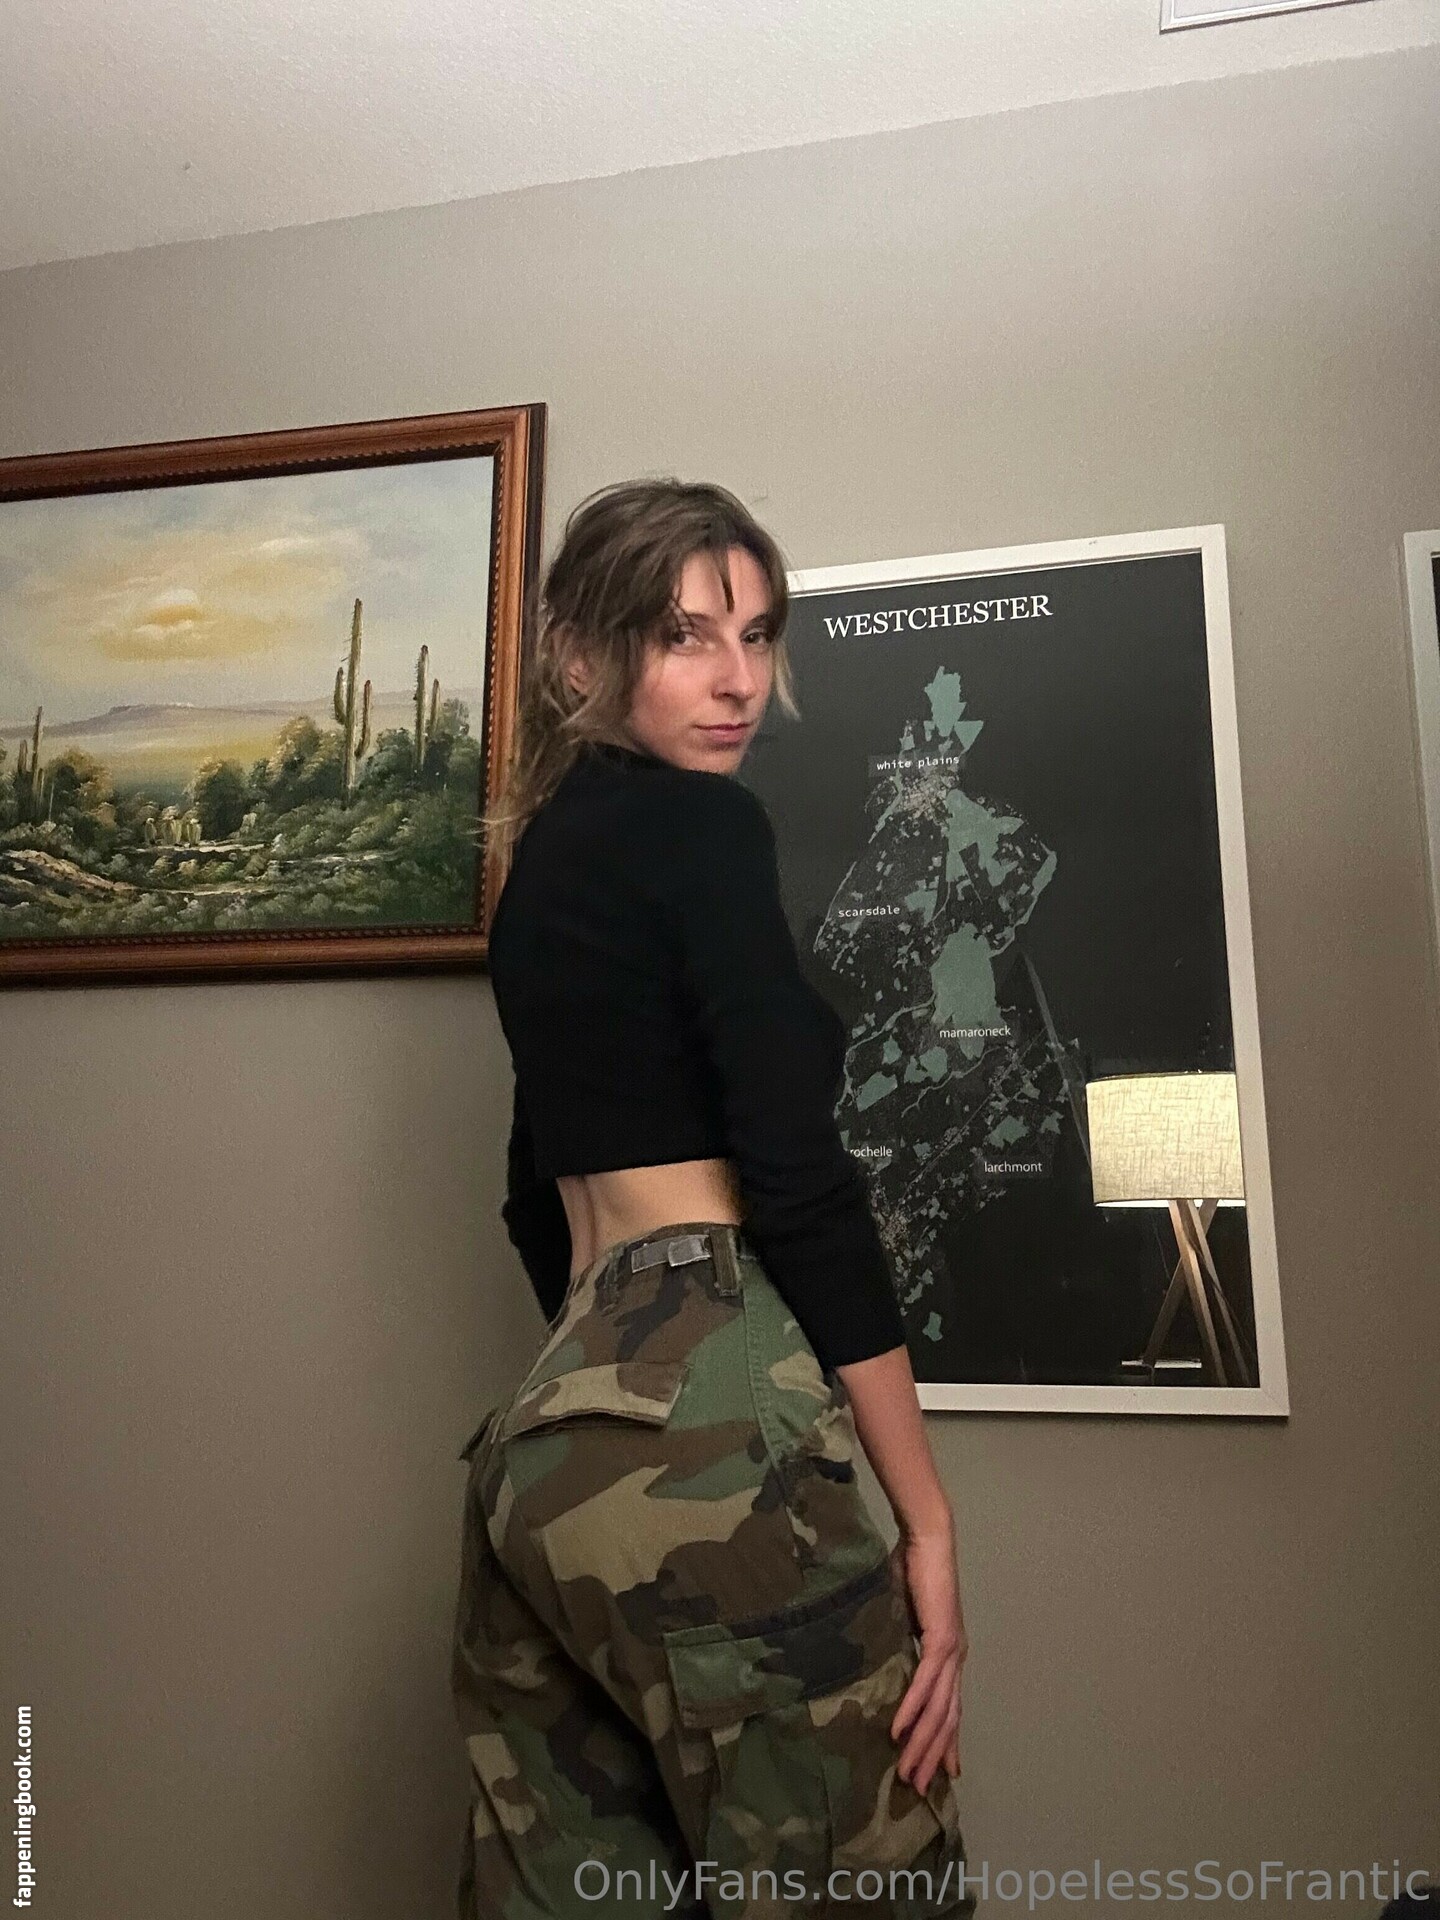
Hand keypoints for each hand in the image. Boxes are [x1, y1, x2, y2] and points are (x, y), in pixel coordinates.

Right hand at [888, 1529, 967, 1795]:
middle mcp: (955, 1658)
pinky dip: (913, 1710)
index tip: (945, 1773)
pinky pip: (924, 1683)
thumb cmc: (913, 1569)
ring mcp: (951, 1650)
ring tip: (908, 1773)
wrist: (927, 1539)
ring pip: (939, 1709)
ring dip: (922, 1745)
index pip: (951, 1708)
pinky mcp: (940, 1638)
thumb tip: (879, 1657)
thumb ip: (898, 1638)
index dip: (948, 1742)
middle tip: (919, 1789)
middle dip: (933, 1757)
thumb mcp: (903, 1615)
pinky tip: (900, 1733)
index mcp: (949, 1654)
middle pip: (947, 1719)